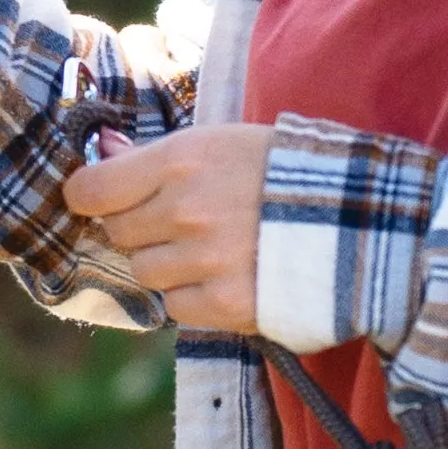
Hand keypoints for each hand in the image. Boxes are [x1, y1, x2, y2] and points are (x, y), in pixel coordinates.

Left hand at [60, 126, 274, 332]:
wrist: (359, 217)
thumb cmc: (286, 170)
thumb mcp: (221, 142)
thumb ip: (158, 158)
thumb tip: (101, 156)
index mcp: (181, 159)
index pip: (92, 190)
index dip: (89, 197)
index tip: (97, 199)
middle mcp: (185, 210)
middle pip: (119, 235)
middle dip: (140, 229)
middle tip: (179, 221)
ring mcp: (204, 260)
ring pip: (145, 273)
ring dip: (167, 264)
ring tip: (210, 248)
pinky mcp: (226, 304)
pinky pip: (176, 306)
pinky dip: (193, 296)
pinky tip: (226, 275)